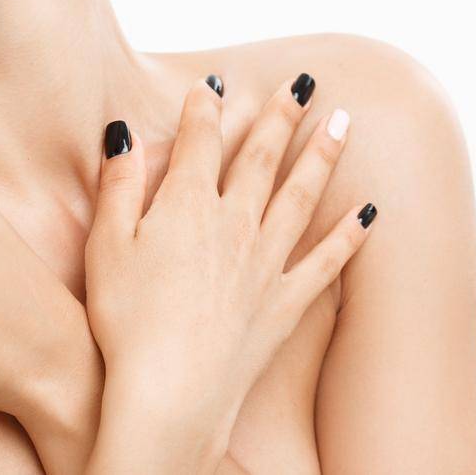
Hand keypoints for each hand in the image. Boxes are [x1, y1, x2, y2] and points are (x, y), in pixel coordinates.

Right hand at [83, 74, 375, 463]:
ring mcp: (265, 263)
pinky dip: (350, 234)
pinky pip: (326, 261)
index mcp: (185, 206)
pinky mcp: (285, 304)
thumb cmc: (126, 321)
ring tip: (343, 122)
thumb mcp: (105, 245)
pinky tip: (370, 212)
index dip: (205, 107)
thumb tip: (124, 132)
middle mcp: (234, 224)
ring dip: (323, 155)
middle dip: (282, 115)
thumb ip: (118, 184)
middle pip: (262, 157)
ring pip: (301, 196)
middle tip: (304, 83)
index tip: (212, 82)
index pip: (200, 141)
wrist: (169, 393)